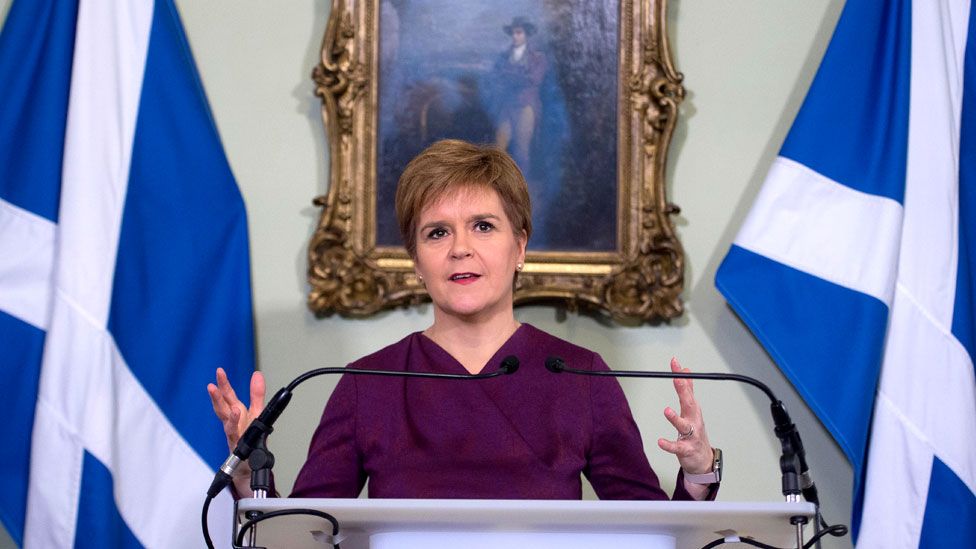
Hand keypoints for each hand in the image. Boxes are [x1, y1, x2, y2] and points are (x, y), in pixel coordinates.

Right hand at [207, 368, 265, 485]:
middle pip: (222, 407)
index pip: (227, 396)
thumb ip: (256, 394)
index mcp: (235, 412)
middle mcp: (231, 421)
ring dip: (222, 411)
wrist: (246, 464)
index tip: (219, 371)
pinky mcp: (236, 444)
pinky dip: (234, 425)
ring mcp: (232, 433)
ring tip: (223, 402)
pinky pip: (235, 434)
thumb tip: (257, 374)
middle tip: (212, 385)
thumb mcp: (256, 412)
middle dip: (217, 396)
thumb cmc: (248, 437)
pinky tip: (236, 414)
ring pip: (225, 420)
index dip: (224, 383)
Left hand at [657, 357, 713, 474]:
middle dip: (683, 390)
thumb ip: (688, 390)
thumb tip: (686, 370)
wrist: (703, 460)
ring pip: (684, 426)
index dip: (680, 376)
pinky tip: (660, 441)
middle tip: (676, 378)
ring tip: (667, 410)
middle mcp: (694, 420)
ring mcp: (691, 436)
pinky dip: (669, 445)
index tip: (675, 363)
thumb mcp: (692, 409)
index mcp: (693, 410)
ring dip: (675, 418)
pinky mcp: (686, 450)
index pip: (687, 389)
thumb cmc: (696, 432)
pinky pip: (677, 447)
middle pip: (689, 403)